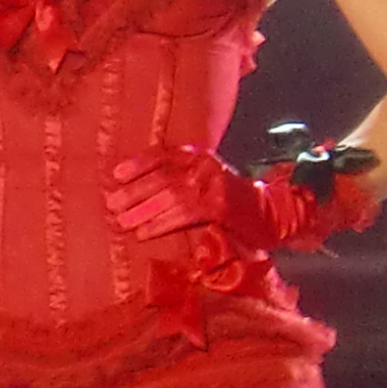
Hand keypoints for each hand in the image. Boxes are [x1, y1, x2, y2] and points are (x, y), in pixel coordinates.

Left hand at [106, 143, 370, 254]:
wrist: (275, 212)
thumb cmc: (235, 202)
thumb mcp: (208, 181)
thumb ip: (183, 179)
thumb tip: (142, 191)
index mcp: (201, 155)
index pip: (163, 154)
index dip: (138, 163)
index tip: (115, 174)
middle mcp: (206, 164)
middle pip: (161, 176)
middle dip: (134, 191)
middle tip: (112, 205)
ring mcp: (214, 183)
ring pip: (169, 195)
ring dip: (142, 211)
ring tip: (122, 222)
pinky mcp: (220, 205)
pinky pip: (183, 214)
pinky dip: (160, 224)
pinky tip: (144, 234)